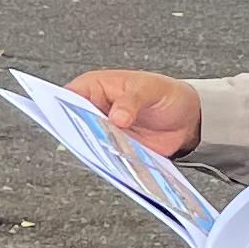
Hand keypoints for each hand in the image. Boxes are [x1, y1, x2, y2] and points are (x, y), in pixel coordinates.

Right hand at [66, 68, 201, 156]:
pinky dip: (109, 161)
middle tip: (90, 138)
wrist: (187, 119)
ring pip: (89, 142)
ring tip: (108, 150)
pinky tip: (117, 160)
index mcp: (96, 87)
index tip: (65, 119)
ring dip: (96, 148)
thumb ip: (131, 101)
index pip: (69, 95)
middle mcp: (95, 109)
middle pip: (74, 122)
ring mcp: (104, 131)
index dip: (61, 106)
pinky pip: (106, 157)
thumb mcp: (149, 90)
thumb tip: (116, 117)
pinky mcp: (115, 148)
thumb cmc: (165, 94)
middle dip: (79, 132)